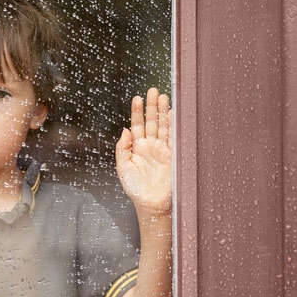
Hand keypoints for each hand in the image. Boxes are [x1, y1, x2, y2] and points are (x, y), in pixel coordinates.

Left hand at [116, 87, 171, 214]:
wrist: (152, 205)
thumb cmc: (136, 190)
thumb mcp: (123, 168)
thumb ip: (122, 148)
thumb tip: (125, 130)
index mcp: (137, 148)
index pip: (137, 125)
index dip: (137, 112)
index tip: (137, 98)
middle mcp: (151, 146)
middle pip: (152, 122)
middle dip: (152, 107)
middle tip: (153, 91)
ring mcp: (163, 150)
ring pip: (163, 127)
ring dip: (163, 112)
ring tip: (163, 97)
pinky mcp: (173, 156)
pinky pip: (174, 138)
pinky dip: (174, 126)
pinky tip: (173, 114)